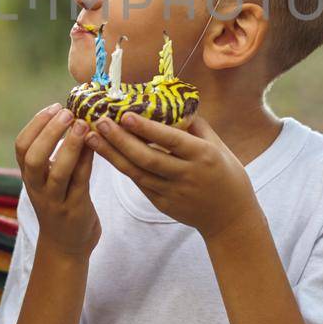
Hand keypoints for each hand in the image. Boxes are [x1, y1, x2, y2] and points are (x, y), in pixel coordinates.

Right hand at [14, 104, 98, 257]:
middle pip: (33, 158)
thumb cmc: (60, 204)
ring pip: (58, 172)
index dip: (35, 124)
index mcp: (30, 177)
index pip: (22, 147)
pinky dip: (87, 161)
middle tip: (67, 113)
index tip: (53, 107)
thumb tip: (73, 115)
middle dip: (49, 132)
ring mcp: (56, 201)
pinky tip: (96, 144)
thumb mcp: (50, 179)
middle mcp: (38, 188)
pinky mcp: (76, 210)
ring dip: (70, 146)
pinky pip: (81, 182)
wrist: (66, 247)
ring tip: (82, 124)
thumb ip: (56, 154)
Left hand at [87, 114, 258, 240]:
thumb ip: (195, 127)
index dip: (147, 128)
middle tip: (99, 122)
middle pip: (147, 157)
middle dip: (120, 140)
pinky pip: (140, 183)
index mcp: (203, 156)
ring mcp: (173, 193)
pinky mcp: (163, 204)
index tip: (125, 115)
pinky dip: (123, 167)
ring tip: (92, 137)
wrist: (230, 219)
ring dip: (112, 155)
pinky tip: (107, 153)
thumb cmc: (227, 175)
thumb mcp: (219, 147)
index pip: (171, 140)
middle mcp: (186, 175)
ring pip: (137, 173)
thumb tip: (171, 104)